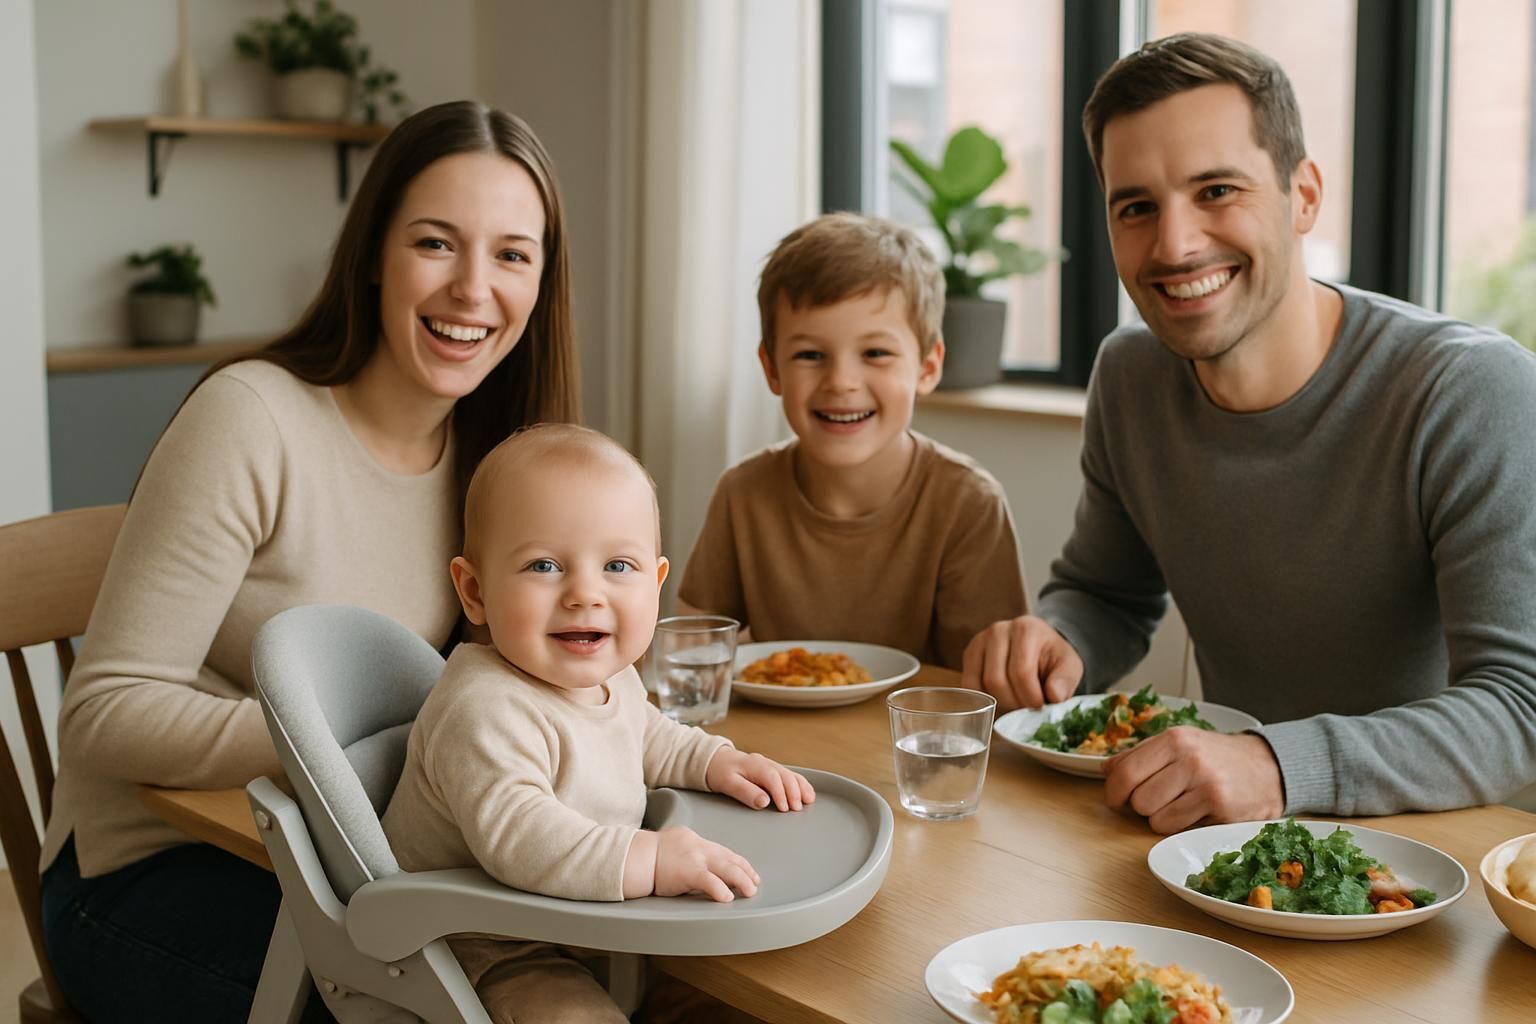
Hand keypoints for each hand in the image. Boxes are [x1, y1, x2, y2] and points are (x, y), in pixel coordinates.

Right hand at [653, 826, 759, 901]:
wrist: (634, 856)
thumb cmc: (649, 856)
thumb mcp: (674, 847)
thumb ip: (689, 855)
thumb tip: (700, 869)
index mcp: (695, 841)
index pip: (723, 851)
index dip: (739, 862)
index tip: (749, 871)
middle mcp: (699, 847)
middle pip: (730, 858)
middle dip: (746, 871)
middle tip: (755, 883)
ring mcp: (695, 858)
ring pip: (727, 868)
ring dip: (742, 880)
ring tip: (751, 891)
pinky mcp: (688, 872)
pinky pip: (710, 881)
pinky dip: (721, 889)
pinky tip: (728, 897)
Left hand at [706, 748, 814, 810]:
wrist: (715, 760)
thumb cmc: (720, 772)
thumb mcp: (728, 783)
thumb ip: (746, 792)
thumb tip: (764, 802)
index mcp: (754, 765)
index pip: (772, 778)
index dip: (780, 793)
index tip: (784, 809)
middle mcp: (765, 763)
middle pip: (785, 775)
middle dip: (794, 792)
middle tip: (798, 809)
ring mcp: (770, 765)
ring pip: (790, 774)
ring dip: (801, 787)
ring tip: (809, 801)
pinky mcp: (772, 770)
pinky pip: (789, 775)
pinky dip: (800, 784)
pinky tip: (807, 793)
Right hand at [961, 615, 1083, 710]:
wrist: (1039, 648)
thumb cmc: (1053, 659)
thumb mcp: (1070, 667)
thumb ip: (1065, 681)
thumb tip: (1053, 696)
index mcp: (1027, 628)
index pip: (1021, 671)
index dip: (1030, 696)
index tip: (1040, 705)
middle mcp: (999, 629)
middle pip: (997, 679)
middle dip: (1014, 702)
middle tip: (1027, 706)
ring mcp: (981, 640)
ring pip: (982, 683)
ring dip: (1000, 701)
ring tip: (1016, 700)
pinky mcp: (970, 653)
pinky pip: (969, 684)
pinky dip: (984, 698)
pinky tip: (1001, 695)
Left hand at [1103, 728, 1284, 832]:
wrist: (1269, 768)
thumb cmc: (1217, 757)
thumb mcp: (1179, 744)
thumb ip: (1140, 755)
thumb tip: (1104, 769)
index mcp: (1173, 739)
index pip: (1125, 770)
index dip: (1114, 791)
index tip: (1116, 799)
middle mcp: (1188, 758)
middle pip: (1138, 798)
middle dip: (1140, 807)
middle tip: (1155, 802)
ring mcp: (1206, 783)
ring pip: (1155, 818)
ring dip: (1160, 819)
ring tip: (1178, 806)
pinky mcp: (1220, 807)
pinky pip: (1178, 828)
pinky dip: (1179, 827)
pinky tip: (1195, 814)